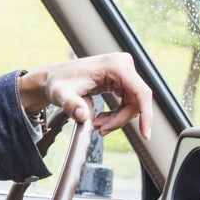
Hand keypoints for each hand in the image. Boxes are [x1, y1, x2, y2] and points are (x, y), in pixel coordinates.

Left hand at [18, 52, 151, 139]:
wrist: (53, 78)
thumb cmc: (57, 83)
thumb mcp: (60, 95)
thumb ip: (70, 105)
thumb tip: (82, 116)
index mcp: (114, 64)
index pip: (141, 92)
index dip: (146, 114)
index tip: (145, 134)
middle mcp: (122, 64)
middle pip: (137, 101)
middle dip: (121, 120)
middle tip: (101, 131)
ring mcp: (123, 71)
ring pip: (133, 103)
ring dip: (117, 119)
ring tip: (98, 126)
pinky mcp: (120, 79)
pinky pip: (127, 102)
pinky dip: (116, 114)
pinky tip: (102, 119)